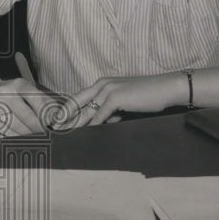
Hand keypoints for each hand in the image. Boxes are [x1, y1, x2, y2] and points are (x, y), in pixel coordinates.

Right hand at [0, 77, 67, 135]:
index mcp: (19, 84)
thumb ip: (44, 101)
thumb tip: (58, 116)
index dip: (47, 114)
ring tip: (37, 139)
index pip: (37, 100)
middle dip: (40, 128)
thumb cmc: (12, 94)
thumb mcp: (27, 91)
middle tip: (47, 136)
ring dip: (29, 135)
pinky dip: (16, 137)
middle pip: (28, 116)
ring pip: (18, 127)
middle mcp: (5, 92)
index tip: (54, 125)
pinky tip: (22, 138)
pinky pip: (7, 132)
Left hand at [58, 73, 185, 127]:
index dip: (67, 111)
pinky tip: (84, 136)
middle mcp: (101, 84)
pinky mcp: (116, 97)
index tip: (57, 122)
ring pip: (85, 110)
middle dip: (63, 117)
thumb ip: (110, 113)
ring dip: (73, 124)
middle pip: (75, 102)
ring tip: (63, 135)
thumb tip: (98, 126)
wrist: (167, 88)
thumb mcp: (124, 105)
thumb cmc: (148, 97)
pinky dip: (91, 126)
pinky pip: (99, 115)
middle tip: (51, 129)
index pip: (79, 98)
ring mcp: (108, 89)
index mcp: (102, 84)